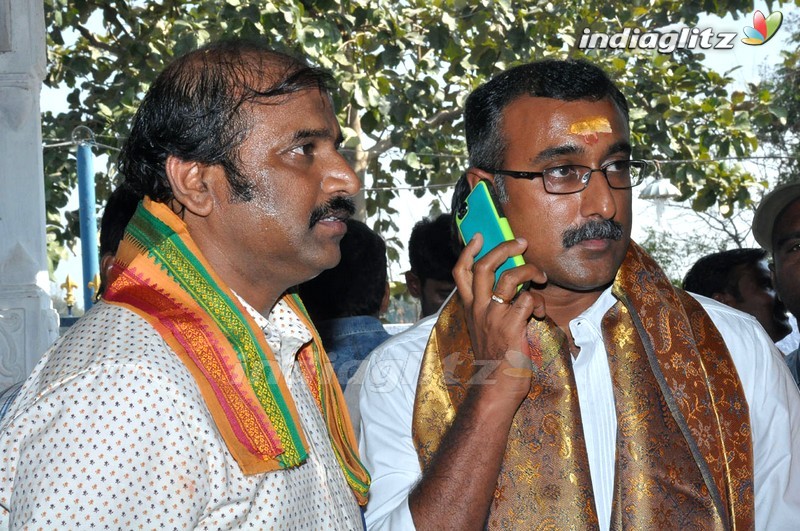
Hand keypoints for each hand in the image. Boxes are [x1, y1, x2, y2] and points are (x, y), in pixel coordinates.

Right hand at [453, 234, 547, 406]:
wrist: (495, 388)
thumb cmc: (495, 359)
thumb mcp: (485, 328)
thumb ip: (494, 306)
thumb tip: (517, 285)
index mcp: (470, 308)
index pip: (460, 272)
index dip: (468, 250)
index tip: (479, 236)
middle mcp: (478, 309)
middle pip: (483, 266)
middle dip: (503, 248)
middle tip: (520, 242)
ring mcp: (493, 316)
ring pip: (509, 277)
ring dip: (529, 270)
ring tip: (540, 276)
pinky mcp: (511, 326)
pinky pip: (527, 300)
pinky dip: (537, 301)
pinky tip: (539, 312)